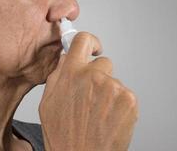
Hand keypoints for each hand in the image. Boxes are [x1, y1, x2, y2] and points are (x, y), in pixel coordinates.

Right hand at [39, 32, 137, 150]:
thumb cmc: (64, 136)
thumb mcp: (49, 103)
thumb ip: (58, 75)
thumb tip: (68, 57)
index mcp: (71, 73)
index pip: (83, 40)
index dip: (90, 42)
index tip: (94, 47)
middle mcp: (93, 76)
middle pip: (103, 63)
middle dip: (99, 76)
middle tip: (92, 98)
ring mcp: (113, 87)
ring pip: (114, 81)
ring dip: (108, 94)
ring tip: (99, 114)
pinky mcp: (128, 99)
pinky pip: (125, 94)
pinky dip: (119, 105)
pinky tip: (109, 118)